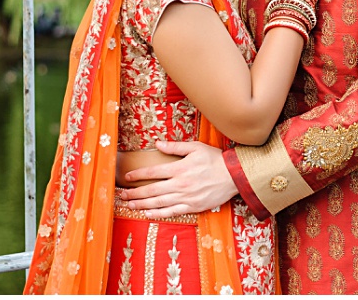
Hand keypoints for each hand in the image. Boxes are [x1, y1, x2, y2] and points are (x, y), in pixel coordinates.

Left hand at [114, 141, 238, 218]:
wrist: (235, 176)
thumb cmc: (214, 159)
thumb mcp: (195, 147)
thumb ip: (175, 146)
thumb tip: (157, 143)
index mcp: (179, 169)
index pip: (153, 172)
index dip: (138, 175)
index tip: (127, 177)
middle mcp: (181, 184)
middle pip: (152, 190)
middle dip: (135, 193)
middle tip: (122, 194)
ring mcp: (187, 197)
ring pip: (159, 203)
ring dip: (142, 204)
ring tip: (130, 205)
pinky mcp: (193, 207)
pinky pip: (173, 212)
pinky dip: (159, 214)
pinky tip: (148, 213)